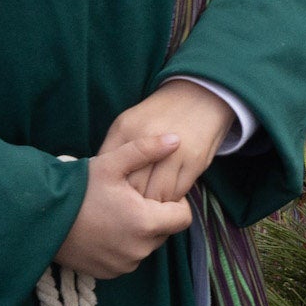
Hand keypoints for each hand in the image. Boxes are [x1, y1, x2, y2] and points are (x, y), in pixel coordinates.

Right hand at [58, 131, 196, 278]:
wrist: (39, 219)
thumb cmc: (76, 189)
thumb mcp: (111, 164)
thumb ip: (146, 150)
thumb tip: (176, 139)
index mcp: (145, 223)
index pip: (183, 217)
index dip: (175, 203)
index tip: (154, 192)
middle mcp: (139, 250)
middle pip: (164, 231)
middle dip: (154, 216)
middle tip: (130, 200)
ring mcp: (123, 265)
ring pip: (146, 246)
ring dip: (139, 232)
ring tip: (114, 214)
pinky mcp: (108, 273)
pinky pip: (127, 259)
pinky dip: (122, 247)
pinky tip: (104, 230)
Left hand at [99, 78, 230, 203]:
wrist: (201, 95)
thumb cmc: (160, 114)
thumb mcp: (130, 123)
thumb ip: (115, 149)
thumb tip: (103, 181)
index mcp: (126, 130)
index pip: (111, 171)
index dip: (112, 189)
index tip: (115, 196)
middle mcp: (148, 139)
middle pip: (133, 186)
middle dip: (131, 202)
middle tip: (131, 210)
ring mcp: (174, 151)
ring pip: (156, 194)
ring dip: (153, 206)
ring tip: (151, 209)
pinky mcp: (195, 160)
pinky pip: (178, 192)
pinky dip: (172, 200)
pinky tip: (169, 198)